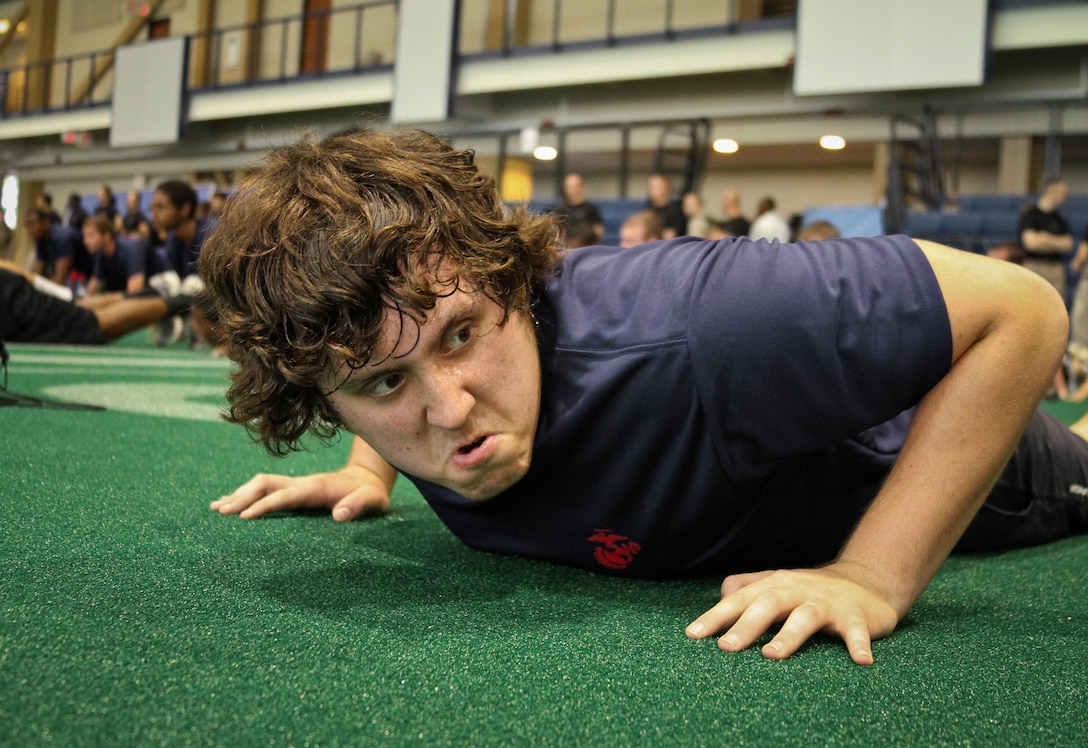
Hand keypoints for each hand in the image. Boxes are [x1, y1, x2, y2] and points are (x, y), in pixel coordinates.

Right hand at [209, 465, 390, 521]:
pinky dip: (246, 494)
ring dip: (239, 494)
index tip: (243, 516)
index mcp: (316, 488)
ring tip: (216, 508)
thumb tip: (340, 515)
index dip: (264, 505)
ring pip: (262, 484)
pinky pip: (266, 489)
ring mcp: (297, 484)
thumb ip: (359, 506)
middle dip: (242, 496)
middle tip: (221, 512)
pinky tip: (229, 502)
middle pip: (265, 484)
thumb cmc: (371, 494)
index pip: (285, 495)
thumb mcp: (373, 501)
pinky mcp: (295, 489)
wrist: (370, 478)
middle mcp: (302, 483)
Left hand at [685, 562, 898, 664]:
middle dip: (746, 626)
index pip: (740, 600)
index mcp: (775, 584)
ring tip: (771, 655)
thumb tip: (721, 598)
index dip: (716, 616)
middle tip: (725, 648)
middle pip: (768, 604)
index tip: (692, 635)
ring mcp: (827, 602)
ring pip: (805, 617)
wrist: (868, 580)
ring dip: (788, 636)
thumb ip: (747, 588)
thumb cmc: (812, 590)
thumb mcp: (777, 584)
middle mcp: (798, 590)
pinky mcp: (856, 616)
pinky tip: (861, 662)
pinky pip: (856, 631)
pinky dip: (858, 645)